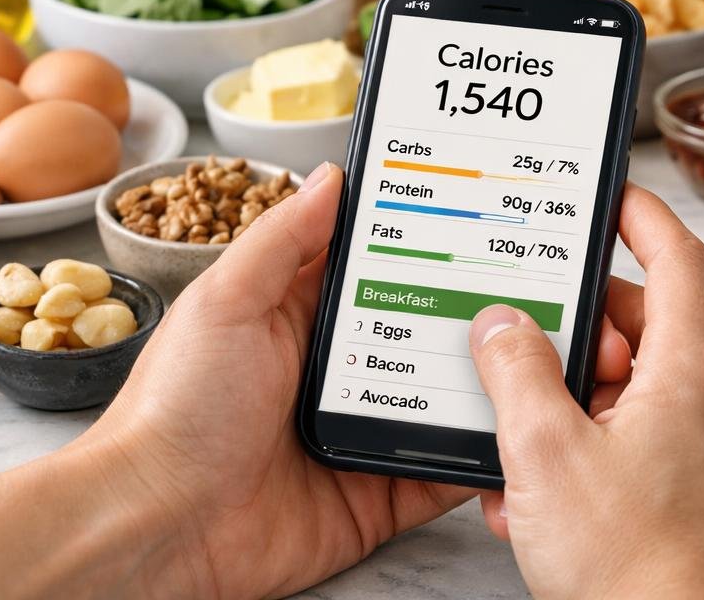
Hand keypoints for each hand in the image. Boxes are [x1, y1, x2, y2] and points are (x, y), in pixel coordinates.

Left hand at [82, 162, 635, 597]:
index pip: (374, 265)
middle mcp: (334, 370)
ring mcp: (360, 432)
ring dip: (487, 382)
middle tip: (535, 279)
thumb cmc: (174, 410)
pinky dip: (482, 458)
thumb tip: (332, 178)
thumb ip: (283, 241)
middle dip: (472, 310)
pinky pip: (445, 473)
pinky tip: (518, 430)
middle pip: (422, 329)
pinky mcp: (377, 494)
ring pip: (446, 399)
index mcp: (296, 315)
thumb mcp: (225, 302)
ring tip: (545, 350)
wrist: (159, 526)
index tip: (479, 209)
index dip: (422, 238)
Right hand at [467, 185, 703, 599]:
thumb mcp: (545, 456)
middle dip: (582, 336)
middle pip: (652, 332)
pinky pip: (654, 451)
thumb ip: (516, 373)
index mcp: (695, 375)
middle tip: (524, 350)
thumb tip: (502, 324)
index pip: (677, 259)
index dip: (640, 216)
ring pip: (646, 397)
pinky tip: (544, 499)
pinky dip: (601, 454)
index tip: (608, 198)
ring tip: (523, 446)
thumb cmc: (638, 574)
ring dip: (581, 406)